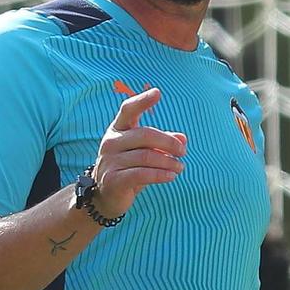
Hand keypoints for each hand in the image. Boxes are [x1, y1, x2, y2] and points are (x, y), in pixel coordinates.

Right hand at [92, 87, 186, 218]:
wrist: (106, 196)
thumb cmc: (129, 168)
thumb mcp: (145, 152)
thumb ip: (161, 143)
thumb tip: (182, 138)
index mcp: (118, 130)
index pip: (128, 110)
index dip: (142, 101)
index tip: (157, 93)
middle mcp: (111, 142)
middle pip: (145, 134)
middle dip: (169, 143)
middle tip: (182, 152)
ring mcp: (110, 161)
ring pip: (147, 156)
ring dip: (168, 162)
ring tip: (179, 167)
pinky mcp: (113, 179)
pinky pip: (142, 174)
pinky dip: (161, 175)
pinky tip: (172, 176)